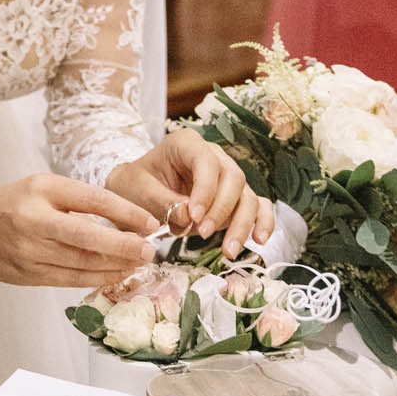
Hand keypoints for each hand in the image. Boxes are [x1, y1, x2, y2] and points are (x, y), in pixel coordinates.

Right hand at [0, 173, 159, 286]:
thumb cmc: (13, 202)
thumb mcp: (43, 187)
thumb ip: (79, 203)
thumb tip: (125, 224)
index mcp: (42, 189)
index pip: (92, 200)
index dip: (125, 213)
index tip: (150, 223)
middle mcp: (34, 219)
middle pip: (88, 237)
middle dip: (124, 247)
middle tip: (149, 251)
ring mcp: (29, 250)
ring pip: (82, 263)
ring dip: (115, 266)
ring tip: (138, 264)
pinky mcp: (26, 275)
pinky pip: (69, 280)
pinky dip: (96, 279)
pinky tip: (114, 275)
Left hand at [105, 128, 274, 258]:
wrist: (136, 193)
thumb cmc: (135, 186)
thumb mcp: (139, 191)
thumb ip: (163, 202)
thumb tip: (189, 216)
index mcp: (186, 144)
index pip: (206, 161)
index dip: (206, 189)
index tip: (194, 216)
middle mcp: (212, 156)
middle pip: (233, 178)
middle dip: (221, 210)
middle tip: (202, 234)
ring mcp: (226, 177)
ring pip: (247, 196)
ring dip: (242, 224)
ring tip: (229, 251)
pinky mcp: (234, 198)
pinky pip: (258, 206)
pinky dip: (262, 222)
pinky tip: (259, 240)